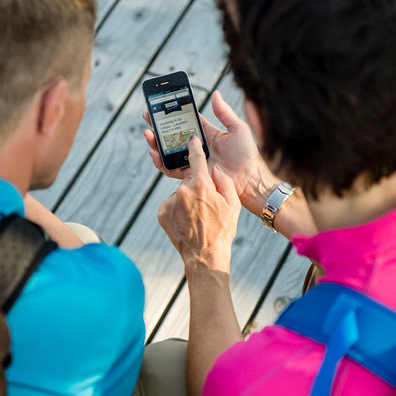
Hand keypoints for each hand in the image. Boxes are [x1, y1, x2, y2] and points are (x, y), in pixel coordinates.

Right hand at [144, 91, 279, 216]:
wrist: (250, 181)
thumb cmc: (248, 156)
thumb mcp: (238, 129)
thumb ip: (224, 112)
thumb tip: (215, 93)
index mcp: (207, 135)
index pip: (186, 121)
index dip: (173, 114)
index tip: (161, 105)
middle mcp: (197, 148)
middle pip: (173, 136)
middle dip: (158, 126)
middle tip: (147, 116)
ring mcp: (193, 162)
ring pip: (169, 152)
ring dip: (156, 143)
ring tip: (149, 134)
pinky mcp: (191, 176)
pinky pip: (171, 170)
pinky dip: (161, 162)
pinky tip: (155, 153)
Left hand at [157, 136, 240, 273]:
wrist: (205, 256)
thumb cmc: (222, 230)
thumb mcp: (232, 205)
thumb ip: (224, 182)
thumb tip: (215, 168)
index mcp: (202, 185)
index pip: (196, 158)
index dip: (194, 147)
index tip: (191, 139)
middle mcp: (183, 190)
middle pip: (189, 180)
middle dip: (197, 187)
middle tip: (206, 204)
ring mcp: (171, 202)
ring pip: (180, 193)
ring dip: (186, 200)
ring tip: (197, 217)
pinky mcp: (162, 212)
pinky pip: (170, 205)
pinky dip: (177, 209)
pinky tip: (187, 221)